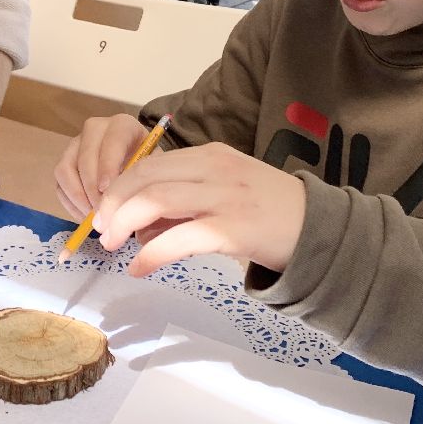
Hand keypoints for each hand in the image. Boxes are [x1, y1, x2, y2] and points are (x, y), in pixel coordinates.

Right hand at [54, 114, 148, 220]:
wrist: (137, 160)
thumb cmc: (148, 164)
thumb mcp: (154, 167)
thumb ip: (144, 178)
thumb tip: (130, 202)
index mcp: (122, 125)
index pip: (112, 140)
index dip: (108, 166)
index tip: (108, 190)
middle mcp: (94, 129)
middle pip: (85, 157)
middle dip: (92, 188)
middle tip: (103, 212)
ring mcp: (75, 145)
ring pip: (65, 170)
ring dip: (77, 197)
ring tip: (94, 216)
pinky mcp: (64, 163)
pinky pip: (59, 184)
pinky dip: (70, 204)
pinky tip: (86, 217)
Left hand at [93, 142, 305, 276]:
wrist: (322, 229)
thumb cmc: (270, 212)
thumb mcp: (226, 189)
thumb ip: (187, 198)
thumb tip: (141, 223)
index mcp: (210, 155)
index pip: (149, 163)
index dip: (119, 186)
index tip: (104, 209)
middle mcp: (214, 169)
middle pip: (144, 178)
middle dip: (114, 204)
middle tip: (101, 230)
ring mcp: (223, 197)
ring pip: (155, 201)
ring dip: (124, 224)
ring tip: (113, 245)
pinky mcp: (232, 230)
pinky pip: (178, 239)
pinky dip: (151, 254)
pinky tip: (140, 268)